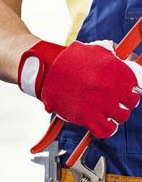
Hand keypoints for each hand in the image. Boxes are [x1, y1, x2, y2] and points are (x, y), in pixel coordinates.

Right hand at [18, 39, 141, 137]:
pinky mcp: (87, 117)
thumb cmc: (70, 61)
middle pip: (130, 105)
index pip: (135, 88)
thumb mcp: (95, 51)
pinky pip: (105, 130)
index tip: (129, 93)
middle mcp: (109, 89)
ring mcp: (99, 105)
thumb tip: (122, 59)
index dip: (132, 91)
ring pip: (120, 118)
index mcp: (115, 71)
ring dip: (117, 117)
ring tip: (110, 113)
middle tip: (119, 103)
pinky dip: (106, 130)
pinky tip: (104, 124)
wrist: (48, 72)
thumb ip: (112, 57)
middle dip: (125, 104)